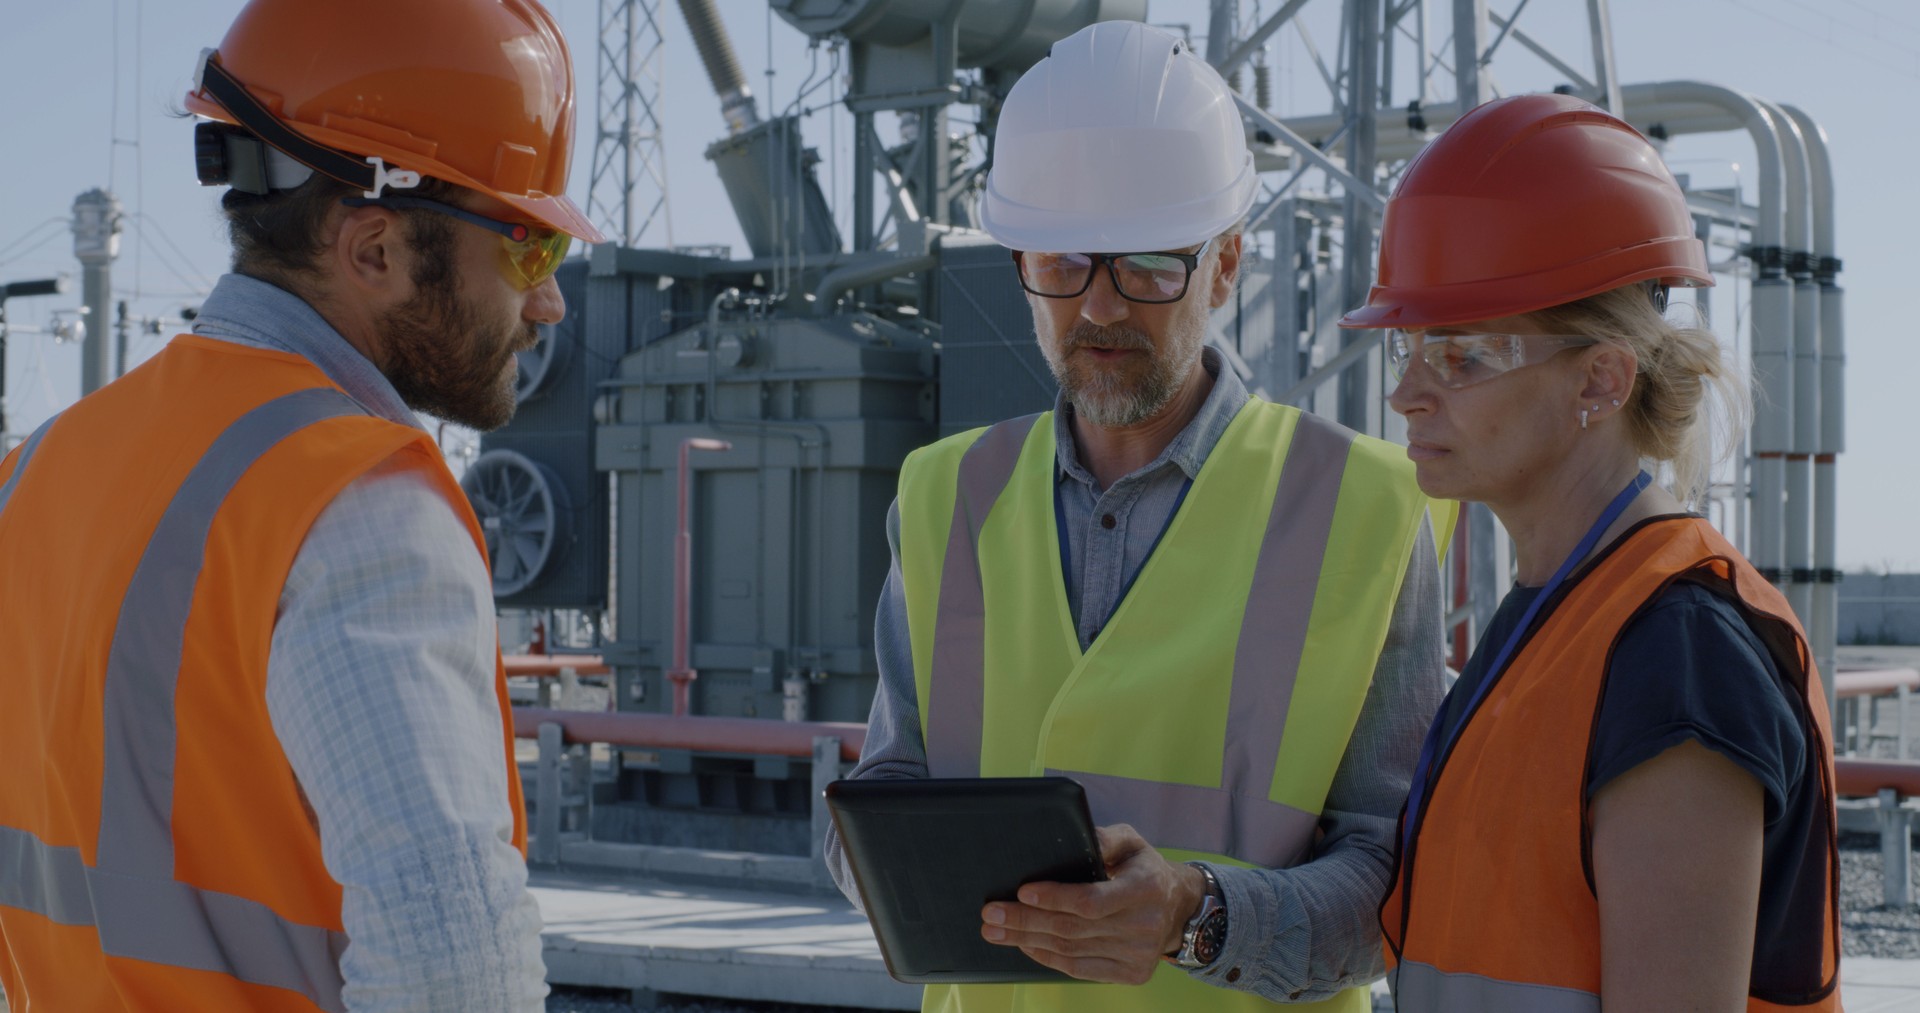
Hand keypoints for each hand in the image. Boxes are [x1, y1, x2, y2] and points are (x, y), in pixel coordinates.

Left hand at [979, 823, 1207, 984]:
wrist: (1178, 908)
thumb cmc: (1144, 869)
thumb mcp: (1132, 842)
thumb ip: (1105, 838)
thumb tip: (1074, 836)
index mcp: (1146, 888)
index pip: (1092, 900)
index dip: (1055, 897)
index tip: (1023, 891)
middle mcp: (1145, 925)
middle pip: (1073, 928)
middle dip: (1025, 920)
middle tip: (991, 914)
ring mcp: (1138, 955)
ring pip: (1071, 950)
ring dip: (1028, 940)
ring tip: (996, 931)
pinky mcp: (1131, 974)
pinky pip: (1079, 969)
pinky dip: (1047, 958)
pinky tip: (1025, 945)